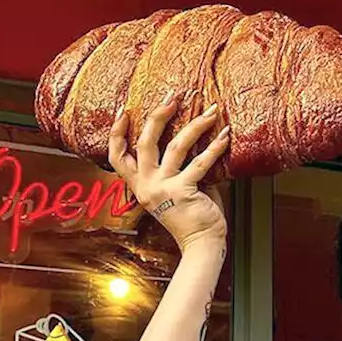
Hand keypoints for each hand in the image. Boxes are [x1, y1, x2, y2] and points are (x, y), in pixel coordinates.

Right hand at [109, 90, 229, 252]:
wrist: (201, 243)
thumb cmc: (192, 216)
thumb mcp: (175, 190)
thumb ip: (176, 169)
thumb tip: (192, 141)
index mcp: (140, 186)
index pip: (116, 157)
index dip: (117, 133)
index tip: (125, 111)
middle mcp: (147, 186)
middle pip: (145, 143)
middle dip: (158, 115)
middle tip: (173, 97)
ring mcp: (164, 189)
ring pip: (176, 146)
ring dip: (196, 125)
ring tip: (211, 111)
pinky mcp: (183, 192)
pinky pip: (201, 162)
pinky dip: (215, 147)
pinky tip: (225, 135)